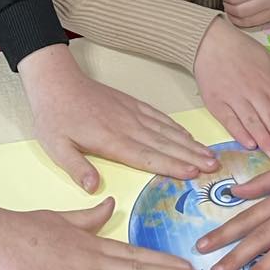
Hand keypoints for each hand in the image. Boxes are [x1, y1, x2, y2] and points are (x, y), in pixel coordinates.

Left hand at [18, 44, 217, 191]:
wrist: (57, 81)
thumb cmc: (55, 117)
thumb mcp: (56, 147)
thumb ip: (77, 167)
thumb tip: (94, 188)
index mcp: (110, 139)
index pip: (146, 156)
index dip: (171, 165)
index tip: (192, 173)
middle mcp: (127, 126)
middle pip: (165, 144)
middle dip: (191, 156)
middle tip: (214, 167)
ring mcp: (132, 113)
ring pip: (167, 130)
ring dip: (190, 143)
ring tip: (210, 155)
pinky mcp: (132, 104)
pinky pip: (159, 117)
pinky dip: (176, 127)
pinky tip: (188, 135)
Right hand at [193, 18, 269, 160]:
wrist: (210, 42)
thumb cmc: (242, 50)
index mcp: (268, 83)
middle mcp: (253, 92)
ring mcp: (234, 99)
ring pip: (253, 123)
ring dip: (266, 141)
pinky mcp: (216, 103)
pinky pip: (230, 122)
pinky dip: (240, 133)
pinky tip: (250, 145)